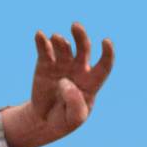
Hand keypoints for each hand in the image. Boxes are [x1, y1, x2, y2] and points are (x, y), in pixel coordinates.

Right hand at [0, 24, 112, 146]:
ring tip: (56, 38)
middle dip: (81, 36)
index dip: (107, 53)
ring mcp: (62, 64)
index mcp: (92, 81)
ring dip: (61, 41)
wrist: (44, 121)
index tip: (106, 42)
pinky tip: (39, 35)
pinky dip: (42, 42)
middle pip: (84, 47)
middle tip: (75, 26)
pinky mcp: (45, 65)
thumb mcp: (74, 119)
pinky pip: (45, 50)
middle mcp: (79, 68)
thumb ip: (75, 103)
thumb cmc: (64, 120)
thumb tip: (65, 82)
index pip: (104, 64)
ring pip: (65, 47)